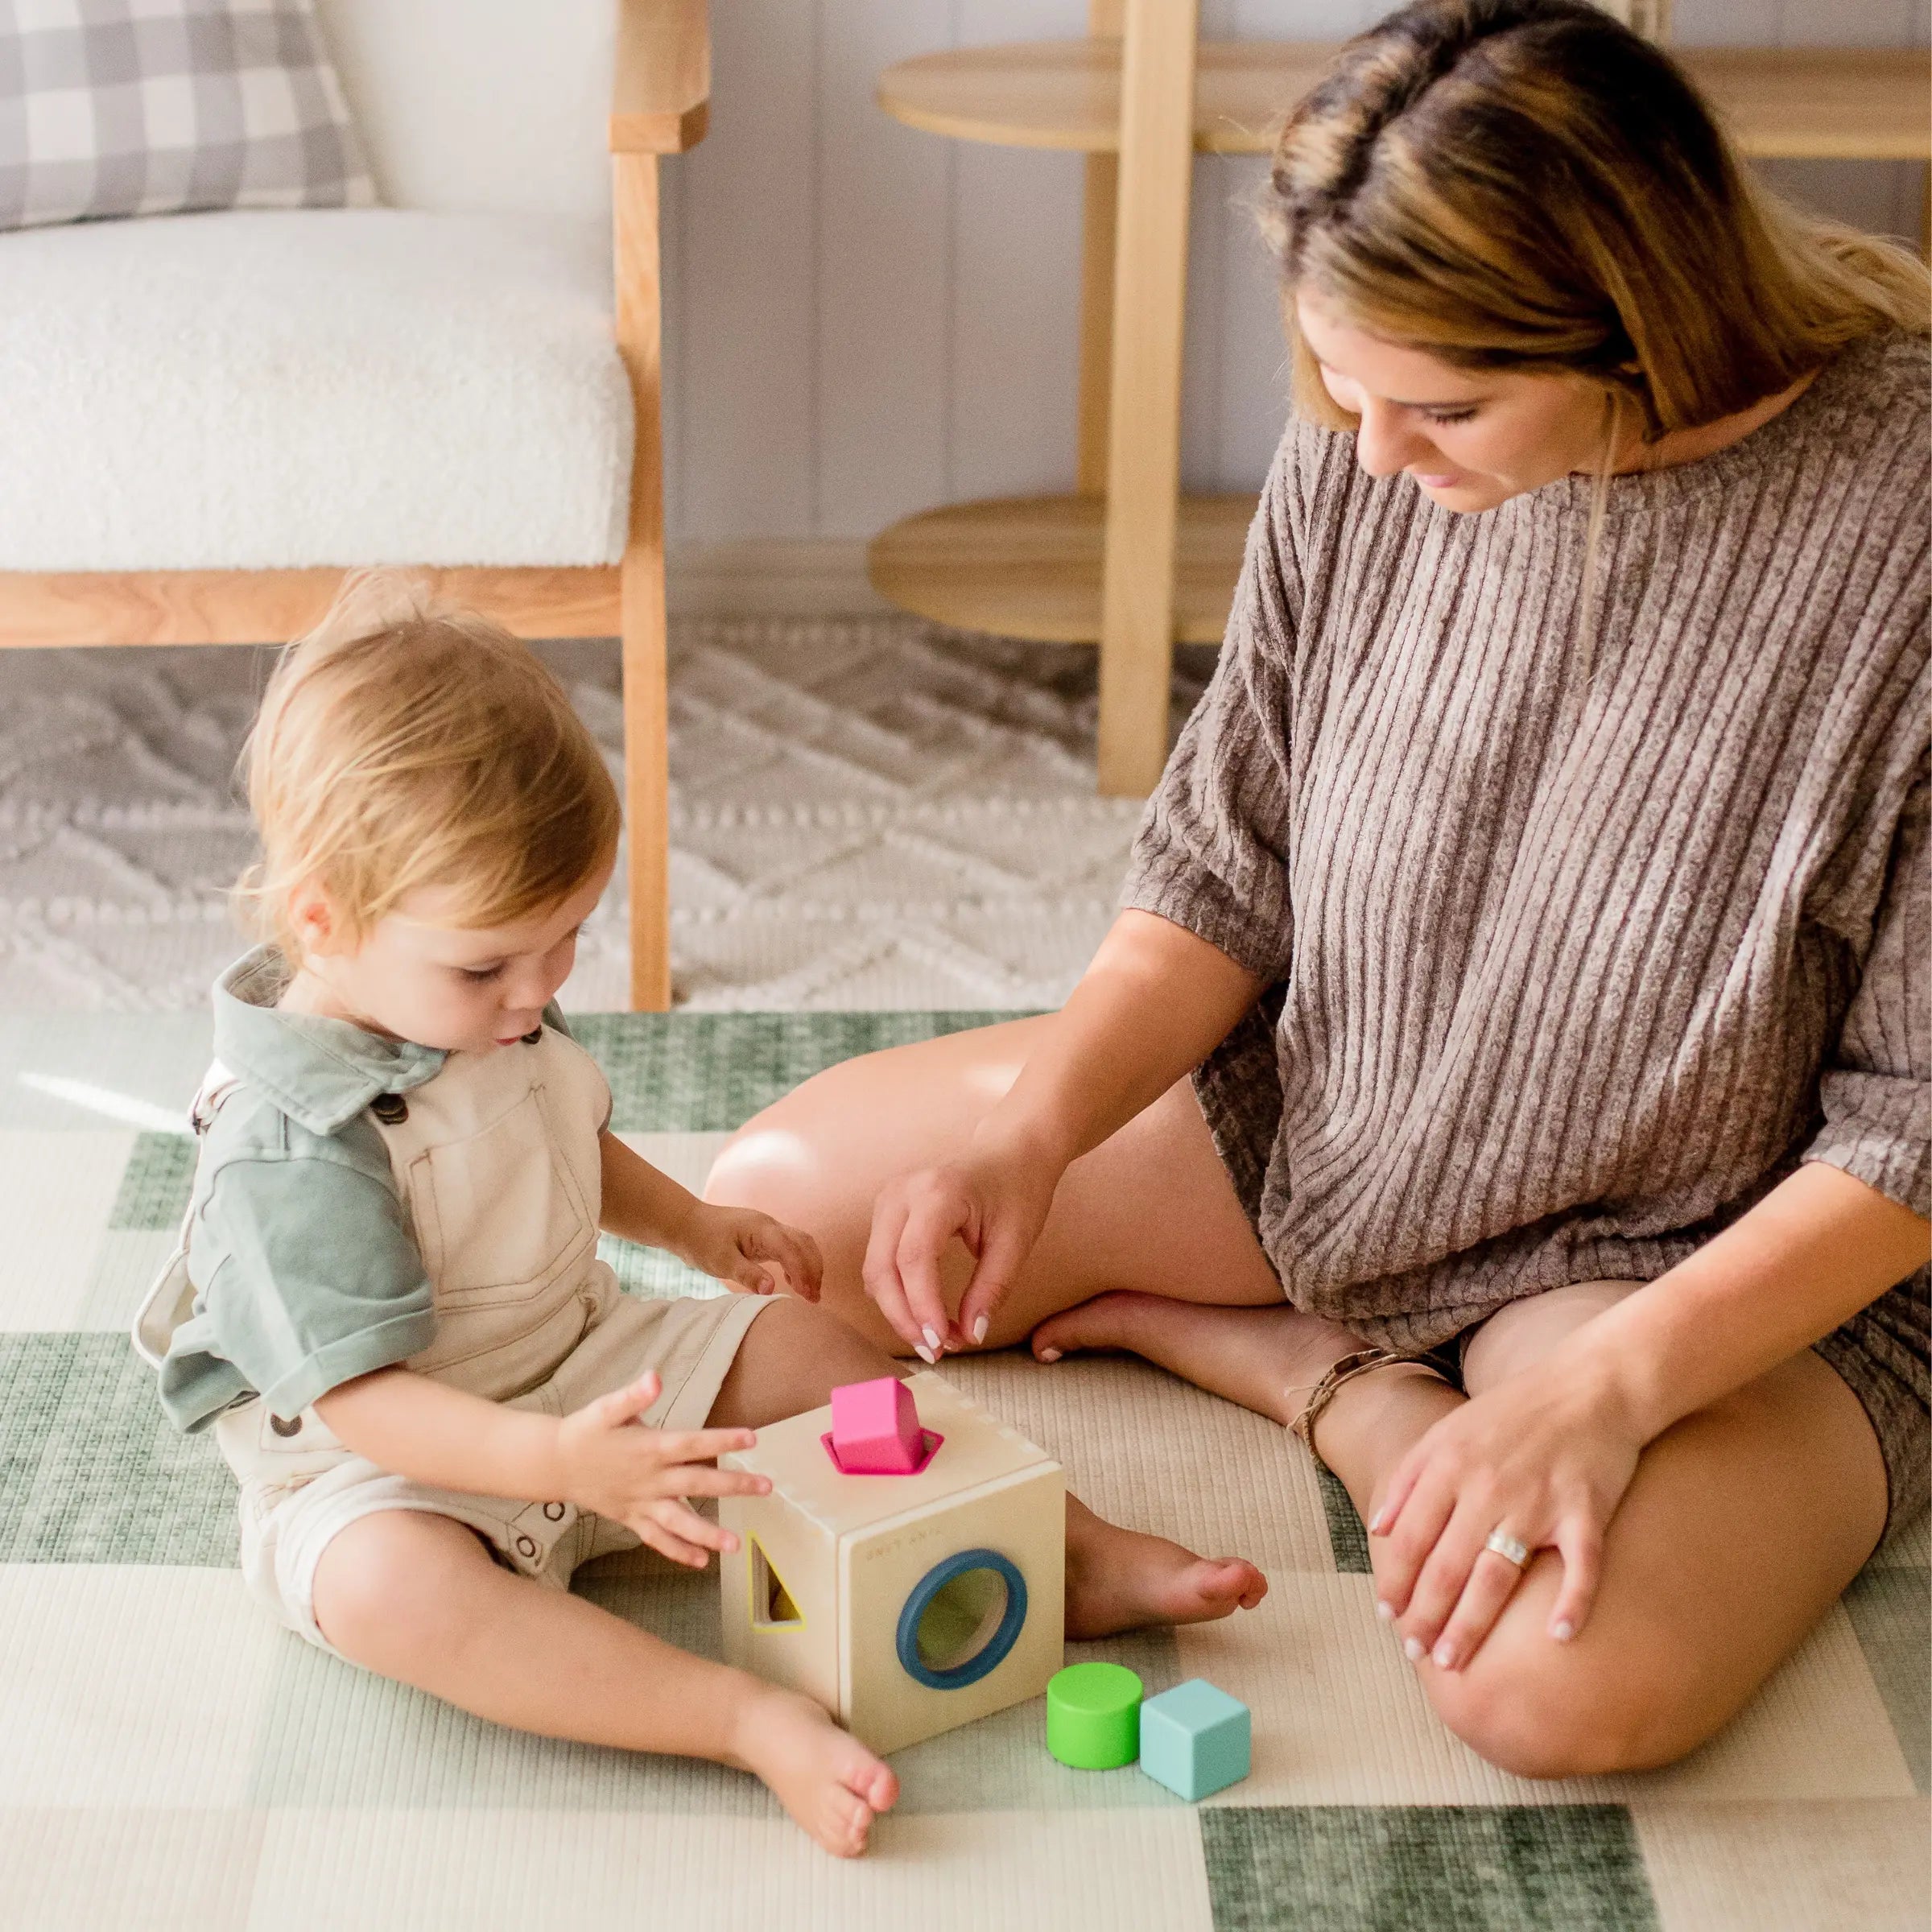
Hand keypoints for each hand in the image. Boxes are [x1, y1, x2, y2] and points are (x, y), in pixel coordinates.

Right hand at [555, 1371, 771, 1567]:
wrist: (554, 1464)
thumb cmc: (585, 1431)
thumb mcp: (606, 1408)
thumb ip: (632, 1396)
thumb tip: (655, 1378)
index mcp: (649, 1448)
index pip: (692, 1443)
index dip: (722, 1440)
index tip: (752, 1438)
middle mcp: (650, 1479)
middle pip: (696, 1483)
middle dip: (732, 1485)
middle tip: (766, 1487)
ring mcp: (641, 1503)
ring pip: (679, 1521)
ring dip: (707, 1533)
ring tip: (735, 1544)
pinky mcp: (632, 1518)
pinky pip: (657, 1539)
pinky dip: (677, 1551)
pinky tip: (701, 1562)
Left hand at [680, 1203, 822, 1300]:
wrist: (687, 1224)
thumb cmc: (702, 1240)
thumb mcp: (722, 1261)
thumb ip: (748, 1274)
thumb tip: (771, 1290)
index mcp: (761, 1229)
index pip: (791, 1249)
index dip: (803, 1272)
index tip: (807, 1295)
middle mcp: (770, 1225)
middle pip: (804, 1243)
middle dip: (813, 1269)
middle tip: (814, 1298)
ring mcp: (768, 1229)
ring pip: (800, 1243)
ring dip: (809, 1266)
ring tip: (810, 1293)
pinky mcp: (764, 1237)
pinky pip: (790, 1247)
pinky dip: (798, 1263)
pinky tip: (793, 1281)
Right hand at [862, 1144, 1058, 1361]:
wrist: (1011, 1151)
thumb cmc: (1017, 1189)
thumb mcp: (1015, 1243)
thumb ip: (991, 1290)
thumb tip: (970, 1336)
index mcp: (937, 1193)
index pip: (913, 1258)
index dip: (922, 1307)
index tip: (943, 1343)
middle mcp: (902, 1192)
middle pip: (881, 1267)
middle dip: (903, 1317)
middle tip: (936, 1352)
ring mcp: (888, 1199)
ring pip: (875, 1269)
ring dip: (899, 1310)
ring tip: (939, 1336)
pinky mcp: (886, 1211)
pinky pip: (879, 1261)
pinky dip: (897, 1294)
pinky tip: (926, 1314)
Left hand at [1370, 1357, 1643, 1670]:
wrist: (1590, 1384)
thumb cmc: (1515, 1412)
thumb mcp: (1448, 1430)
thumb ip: (1410, 1476)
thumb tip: (1379, 1528)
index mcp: (1450, 1466)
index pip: (1412, 1539)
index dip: (1397, 1582)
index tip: (1388, 1618)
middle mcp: (1486, 1487)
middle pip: (1447, 1566)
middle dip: (1426, 1616)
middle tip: (1418, 1655)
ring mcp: (1537, 1501)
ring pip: (1496, 1576)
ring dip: (1472, 1624)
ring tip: (1454, 1660)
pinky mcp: (1585, 1510)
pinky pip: (1580, 1566)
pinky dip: (1572, 1602)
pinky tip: (1558, 1636)